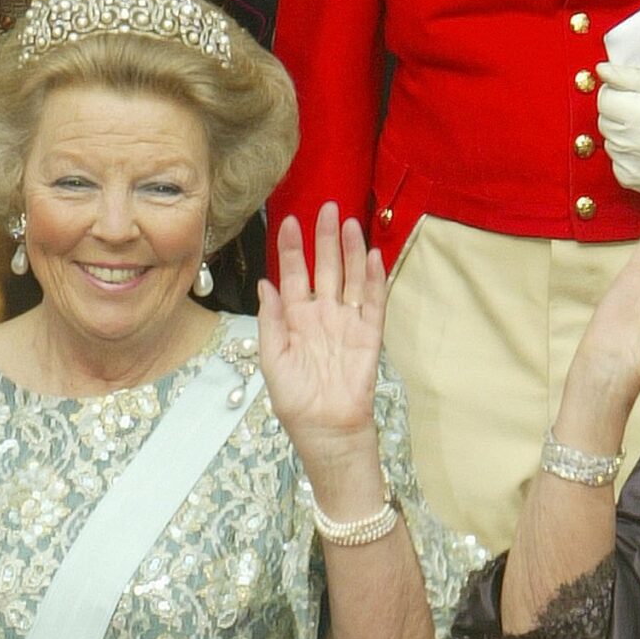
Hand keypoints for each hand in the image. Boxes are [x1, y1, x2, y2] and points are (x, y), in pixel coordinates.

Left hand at [258, 205, 387, 475]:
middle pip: (326, 268)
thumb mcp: (272, 359)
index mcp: (296, 318)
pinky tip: (372, 257)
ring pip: (351, 279)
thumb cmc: (295, 401)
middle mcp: (323, 315)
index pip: (294, 274)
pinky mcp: (369, 336)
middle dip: (325, 238)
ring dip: (351, 251)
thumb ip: (270, 321)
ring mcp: (347, 323)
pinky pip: (373, 303)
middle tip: (327, 207)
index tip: (289, 222)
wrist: (325, 430)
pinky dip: (374, 281)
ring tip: (349, 223)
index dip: (292, 249)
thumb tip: (265, 284)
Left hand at [596, 65, 639, 196]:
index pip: (605, 99)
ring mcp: (637, 165)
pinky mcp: (638, 180)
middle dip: (618, 111)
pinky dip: (626, 156)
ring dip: (622, 134)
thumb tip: (602, 71)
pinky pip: (617, 165)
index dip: (615, 91)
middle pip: (605, 121)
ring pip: (610, 143)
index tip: (629, 92)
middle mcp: (638, 144)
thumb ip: (629, 75)